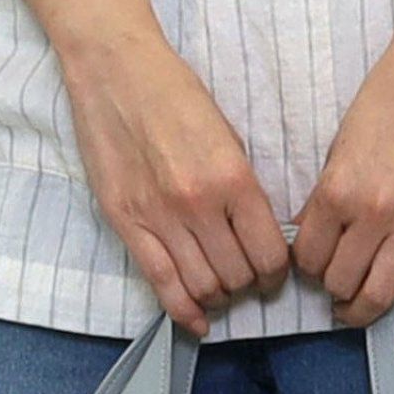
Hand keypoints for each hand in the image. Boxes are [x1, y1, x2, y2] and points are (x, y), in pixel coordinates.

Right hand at [63, 36, 289, 335]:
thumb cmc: (175, 96)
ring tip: (221, 289)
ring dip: (219, 298)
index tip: (274, 273)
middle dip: (249, 287)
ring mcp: (161, 219)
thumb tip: (260, 238)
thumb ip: (243, 190)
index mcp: (233, 178)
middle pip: (238, 277)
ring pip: (204, 288)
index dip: (277, 274)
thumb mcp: (228, 135)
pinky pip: (163, 286)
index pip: (270, 254)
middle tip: (247, 281)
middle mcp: (199, 204)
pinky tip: (198, 322)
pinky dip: (185, 313)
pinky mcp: (129, 226)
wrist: (116, 71)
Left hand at [292, 12, 393, 356]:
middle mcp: (373, 215)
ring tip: (353, 309)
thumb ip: (326, 195)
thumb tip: (310, 237)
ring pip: (378, 295)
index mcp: (338, 191)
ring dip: (360, 311)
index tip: (310, 264)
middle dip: (331, 289)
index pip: (307, 259)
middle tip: (333, 284)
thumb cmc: (388, 96)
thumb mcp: (340, 143)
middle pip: (340, 282)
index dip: (304, 268)